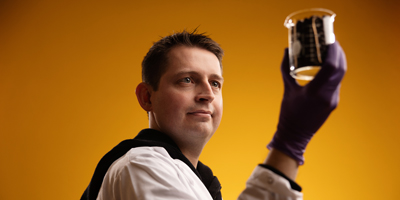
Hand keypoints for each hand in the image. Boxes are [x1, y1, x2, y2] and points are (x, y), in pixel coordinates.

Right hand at [267, 42, 346, 164]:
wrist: (295, 136)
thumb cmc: (288, 114)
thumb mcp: (287, 90)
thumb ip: (286, 69)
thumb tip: (286, 51)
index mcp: (315, 92)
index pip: (331, 66)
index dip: (333, 50)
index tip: (329, 39)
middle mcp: (328, 95)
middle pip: (340, 69)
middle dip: (339, 52)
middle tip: (331, 41)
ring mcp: (333, 100)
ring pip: (341, 75)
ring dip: (338, 61)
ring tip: (330, 50)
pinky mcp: (334, 103)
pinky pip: (337, 82)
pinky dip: (334, 71)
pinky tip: (327, 65)